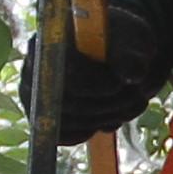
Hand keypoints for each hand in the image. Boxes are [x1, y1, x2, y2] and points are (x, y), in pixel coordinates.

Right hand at [22, 12, 169, 144]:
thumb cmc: (122, 41)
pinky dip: (93, 129)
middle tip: (138, 96)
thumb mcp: (134, 39)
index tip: (120, 84)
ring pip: (68, 122)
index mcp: (52, 38)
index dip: (93, 83)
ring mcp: (34, 95)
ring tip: (133, 102)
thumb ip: (132, 53)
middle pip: (66, 102)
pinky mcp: (42, 117)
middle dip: (109, 104)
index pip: (63, 70)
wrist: (114, 55)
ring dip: (107, 117)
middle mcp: (35, 67)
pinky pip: (64, 135)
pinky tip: (112, 115)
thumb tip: (134, 74)